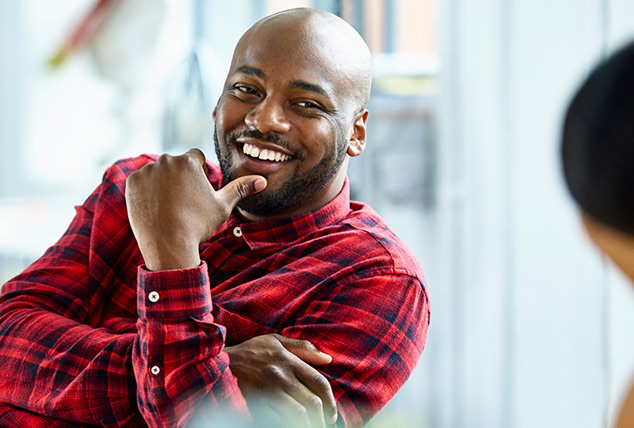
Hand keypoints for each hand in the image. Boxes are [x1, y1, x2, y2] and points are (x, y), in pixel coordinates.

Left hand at [125, 149, 265, 270]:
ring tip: (170, 207)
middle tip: (184, 203)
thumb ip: (240, 188)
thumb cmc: (198, 225)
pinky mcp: (132, 183)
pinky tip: (156, 208)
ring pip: (159, 172)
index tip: (198, 194)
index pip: (196, 158)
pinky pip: (142, 182)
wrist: (168, 245)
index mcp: (189, 161)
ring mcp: (147, 171)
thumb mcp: (222, 206)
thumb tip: (262, 180)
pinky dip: (148, 192)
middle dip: (181, 178)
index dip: (200, 175)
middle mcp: (166, 160)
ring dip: (164, 183)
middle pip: (177, 164)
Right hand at [225, 334, 337, 427]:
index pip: (319, 382)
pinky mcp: (257, 403)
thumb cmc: (251, 351)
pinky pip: (278, 419)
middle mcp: (281, 375)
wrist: (220, 362)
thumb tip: (328, 359)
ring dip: (308, 423)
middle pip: (312, 401)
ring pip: (298, 413)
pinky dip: (289, 424)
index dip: (330, 400)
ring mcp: (269, 390)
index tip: (332, 412)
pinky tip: (293, 425)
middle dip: (322, 416)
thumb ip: (303, 348)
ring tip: (311, 426)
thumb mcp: (276, 341)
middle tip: (324, 424)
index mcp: (288, 360)